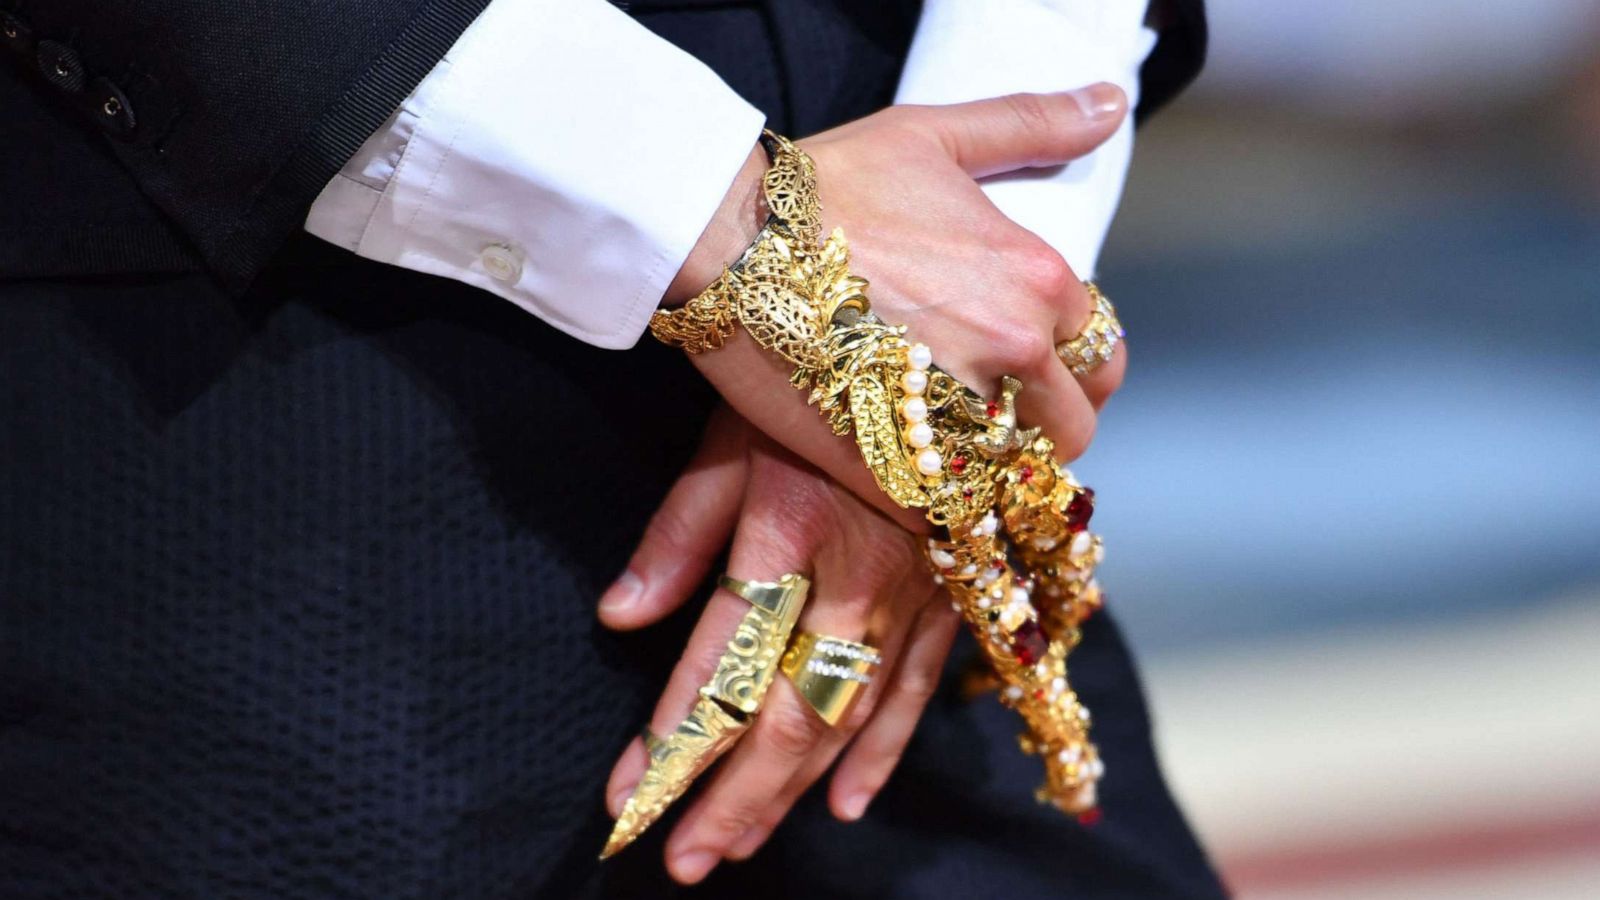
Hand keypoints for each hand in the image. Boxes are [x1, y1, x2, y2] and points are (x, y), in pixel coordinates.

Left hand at [598, 407, 961, 883]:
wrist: (941, 341)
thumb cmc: (811, 380)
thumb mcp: (731, 437)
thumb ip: (677, 535)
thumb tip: (616, 618)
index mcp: (789, 527)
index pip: (720, 661)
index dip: (672, 740)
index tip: (623, 799)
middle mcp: (856, 575)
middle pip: (787, 713)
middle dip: (731, 797)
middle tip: (682, 861)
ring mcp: (914, 592)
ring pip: (848, 716)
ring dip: (790, 791)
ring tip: (734, 847)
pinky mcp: (953, 595)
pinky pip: (918, 691)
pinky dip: (882, 753)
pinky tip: (845, 805)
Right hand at [667, 84, 1131, 525]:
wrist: (726, 236)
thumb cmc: (825, 184)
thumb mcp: (933, 135)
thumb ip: (1031, 126)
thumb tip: (1107, 103)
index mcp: (1037, 281)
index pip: (1100, 355)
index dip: (1070, 366)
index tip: (1029, 365)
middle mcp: (1012, 353)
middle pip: (1072, 430)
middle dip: (1042, 427)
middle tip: (990, 412)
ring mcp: (957, 418)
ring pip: (1014, 480)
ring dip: (991, 471)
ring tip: (946, 446)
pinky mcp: (894, 469)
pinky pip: (948, 515)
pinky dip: (936, 505)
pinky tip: (904, 472)